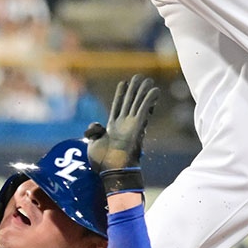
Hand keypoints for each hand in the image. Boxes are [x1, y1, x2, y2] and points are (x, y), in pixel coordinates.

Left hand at [88, 74, 159, 193]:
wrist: (112, 171)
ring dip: (144, 91)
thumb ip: (94, 132)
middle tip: (139, 77)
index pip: (117, 105)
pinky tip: (155, 90)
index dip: (120, 94)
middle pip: (130, 102)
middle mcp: (124, 124)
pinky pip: (144, 110)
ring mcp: (131, 125)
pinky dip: (149, 100)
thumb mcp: (93, 145)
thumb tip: (93, 125)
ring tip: (148, 80)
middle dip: (134, 89)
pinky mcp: (138, 127)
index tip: (123, 82)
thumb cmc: (103, 162)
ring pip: (138, 103)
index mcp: (112, 127)